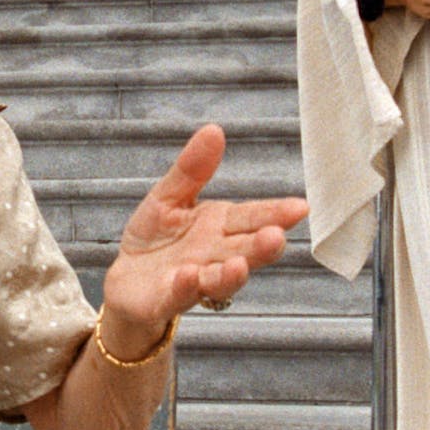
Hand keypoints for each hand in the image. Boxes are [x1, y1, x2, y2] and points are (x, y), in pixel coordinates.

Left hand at [98, 125, 309, 353]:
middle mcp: (214, 255)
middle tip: (278, 237)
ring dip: (231, 275)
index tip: (301, 207)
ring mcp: (194, 280)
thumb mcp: (169, 196)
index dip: (276, 213)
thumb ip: (191, 170)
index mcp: (220, 226)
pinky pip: (179, 295)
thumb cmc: (156, 237)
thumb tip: (214, 130)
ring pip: (219, 279)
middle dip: (261, 246)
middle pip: (244, 250)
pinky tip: (189, 276)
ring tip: (238, 266)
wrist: (128, 279)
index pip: (253, 217)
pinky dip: (185, 287)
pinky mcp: (167, 299)